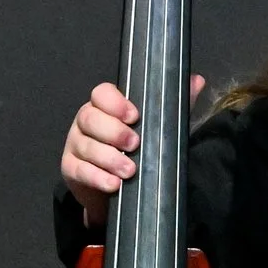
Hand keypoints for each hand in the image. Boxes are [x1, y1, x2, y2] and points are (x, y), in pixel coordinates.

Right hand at [60, 76, 205, 227]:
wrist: (114, 186)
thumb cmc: (134, 151)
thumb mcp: (155, 127)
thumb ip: (172, 105)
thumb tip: (196, 81)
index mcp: (105, 107)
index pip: (101, 94)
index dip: (115, 102)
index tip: (134, 115)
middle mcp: (86, 122)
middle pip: (90, 118)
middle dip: (113, 132)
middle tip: (135, 145)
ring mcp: (76, 145)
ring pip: (86, 146)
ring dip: (109, 159)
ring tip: (129, 171)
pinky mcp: (70, 168)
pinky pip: (79, 170)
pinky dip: (97, 177)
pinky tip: (113, 185)